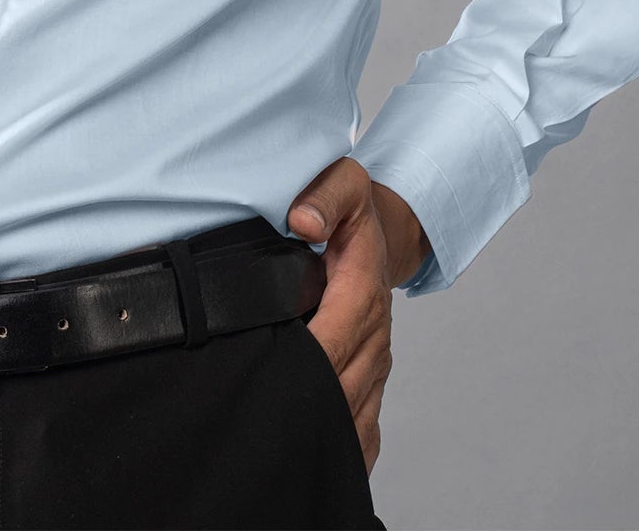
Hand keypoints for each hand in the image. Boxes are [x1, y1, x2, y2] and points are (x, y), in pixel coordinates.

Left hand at [286, 157, 431, 472]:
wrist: (381, 232)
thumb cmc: (352, 210)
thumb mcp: (343, 182)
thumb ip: (325, 195)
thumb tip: (303, 222)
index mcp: (364, 293)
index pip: (333, 341)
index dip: (304, 363)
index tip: (273, 377)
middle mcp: (374, 338)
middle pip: (339, 391)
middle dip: (301, 408)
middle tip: (258, 423)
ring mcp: (375, 365)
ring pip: (350, 418)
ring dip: (318, 432)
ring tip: (275, 443)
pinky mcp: (370, 383)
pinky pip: (362, 429)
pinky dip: (339, 448)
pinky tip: (309, 456)